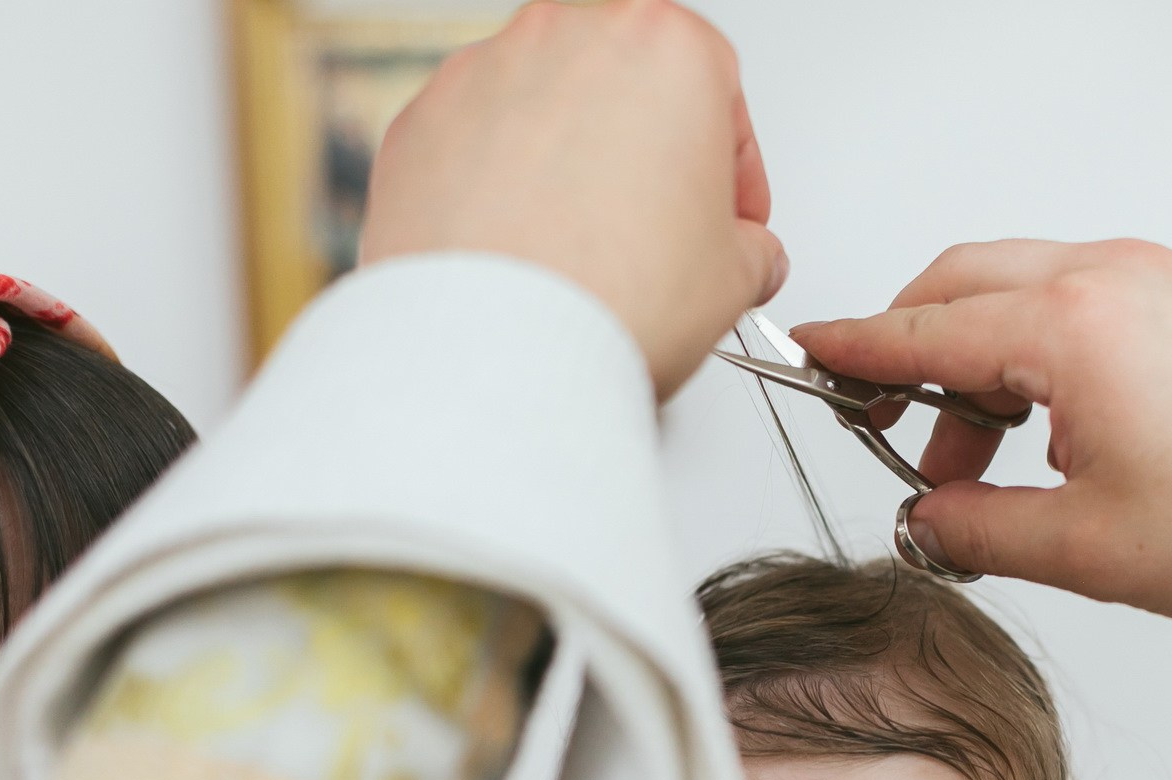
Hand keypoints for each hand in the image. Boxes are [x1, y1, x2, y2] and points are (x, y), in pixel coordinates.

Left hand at [359, 0, 786, 398]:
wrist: (498, 350)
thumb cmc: (609, 296)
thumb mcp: (736, 277)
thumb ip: (751, 248)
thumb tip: (742, 256)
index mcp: (662, 46)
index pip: (720, 89)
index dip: (734, 164)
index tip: (732, 214)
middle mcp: (566, 37)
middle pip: (628, 87)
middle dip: (649, 155)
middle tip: (663, 232)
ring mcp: (482, 73)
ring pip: (547, 110)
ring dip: (573, 168)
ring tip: (588, 254)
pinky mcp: (420, 124)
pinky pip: (478, 146)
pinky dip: (502, 189)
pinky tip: (527, 255)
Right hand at [793, 240, 1171, 623]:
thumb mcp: (1086, 548)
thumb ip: (978, 528)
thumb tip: (928, 517)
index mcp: (1073, 328)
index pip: (926, 328)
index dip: (856, 348)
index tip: (812, 352)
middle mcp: (1119, 276)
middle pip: (970, 284)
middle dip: (920, 351)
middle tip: (900, 426)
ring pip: (1037, 290)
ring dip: (993, 361)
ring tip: (996, 459)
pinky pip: (1102, 297)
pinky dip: (1059, 349)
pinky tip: (1073, 427)